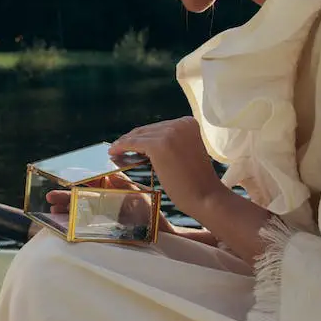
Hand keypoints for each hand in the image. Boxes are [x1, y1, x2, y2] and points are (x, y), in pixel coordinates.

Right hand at [45, 174, 174, 233]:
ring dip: (66, 210)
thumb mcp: (136, 193)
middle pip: (80, 197)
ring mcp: (103, 217)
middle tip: (49, 197)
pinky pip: (85, 226)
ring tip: (53, 211)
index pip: (89, 182)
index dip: (75, 181)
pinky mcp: (104, 231)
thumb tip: (107, 173)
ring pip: (79, 211)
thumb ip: (121, 183)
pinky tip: (64, 224)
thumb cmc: (152, 213)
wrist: (163, 235)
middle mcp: (104, 202)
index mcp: (110, 189)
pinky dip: (74, 224)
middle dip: (65, 197)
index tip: (62, 180)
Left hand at [109, 116, 226, 218]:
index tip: (131, 142)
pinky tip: (113, 153)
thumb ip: (170, 143)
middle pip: (148, 129)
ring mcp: (169, 132)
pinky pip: (133, 143)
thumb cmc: (197, 182)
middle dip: (132, 138)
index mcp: (188, 122)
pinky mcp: (158, 145)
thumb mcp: (185, 153)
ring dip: (124, 143)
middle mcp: (180, 123)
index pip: (159, 127)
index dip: (144, 135)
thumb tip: (141, 144)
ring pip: (139, 135)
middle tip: (118, 146)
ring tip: (115, 150)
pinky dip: (121, 147)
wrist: (207, 197)